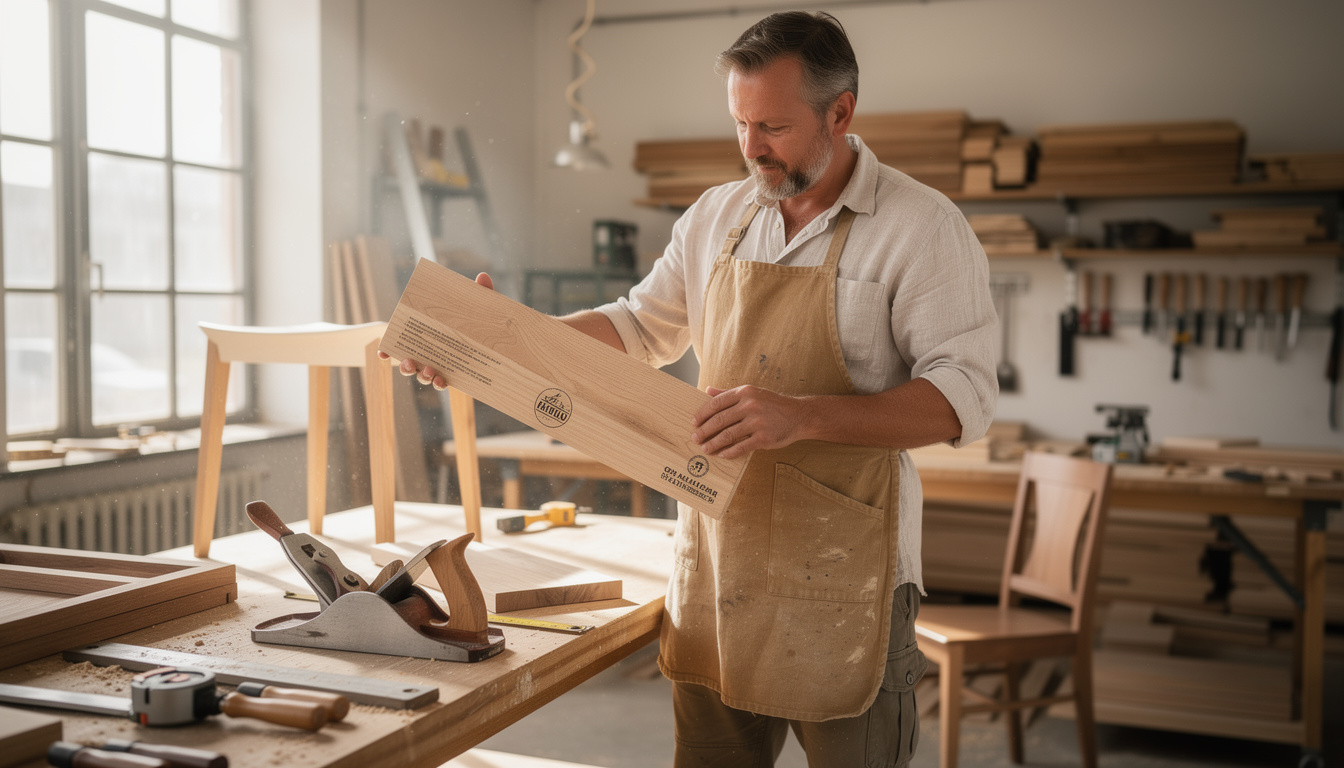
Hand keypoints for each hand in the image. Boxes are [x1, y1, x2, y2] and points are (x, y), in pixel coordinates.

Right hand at [377, 272, 494, 389]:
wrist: (506, 342)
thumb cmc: (484, 321)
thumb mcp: (480, 306)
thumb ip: (480, 292)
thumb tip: (482, 276)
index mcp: (430, 335)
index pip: (405, 341)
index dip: (389, 350)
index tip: (383, 354)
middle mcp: (431, 352)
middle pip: (411, 362)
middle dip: (407, 366)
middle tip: (411, 363)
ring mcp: (442, 364)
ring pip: (424, 375)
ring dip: (423, 376)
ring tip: (430, 372)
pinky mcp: (456, 375)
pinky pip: (442, 383)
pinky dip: (439, 384)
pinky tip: (441, 381)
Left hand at [691, 385, 803, 458]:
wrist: (798, 415)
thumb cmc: (772, 404)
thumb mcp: (752, 393)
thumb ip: (728, 393)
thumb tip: (707, 390)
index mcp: (745, 392)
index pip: (717, 403)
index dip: (702, 414)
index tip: (694, 422)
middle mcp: (750, 405)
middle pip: (720, 420)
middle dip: (704, 430)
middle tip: (696, 437)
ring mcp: (757, 422)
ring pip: (728, 435)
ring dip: (713, 443)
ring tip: (705, 448)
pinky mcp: (763, 438)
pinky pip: (741, 447)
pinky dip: (728, 452)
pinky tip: (721, 454)